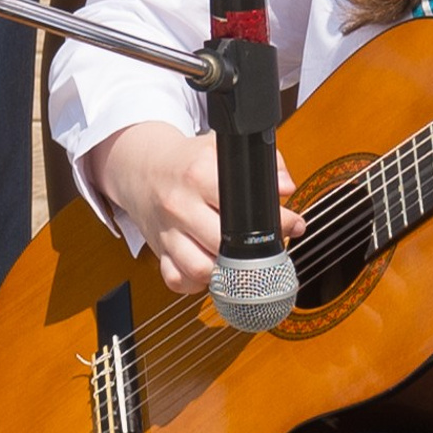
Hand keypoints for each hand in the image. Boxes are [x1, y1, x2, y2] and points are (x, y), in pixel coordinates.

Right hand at [87, 122, 305, 296]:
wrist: (141, 167)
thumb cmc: (188, 162)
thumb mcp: (223, 149)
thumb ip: (265, 163)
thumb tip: (285, 188)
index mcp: (198, 175)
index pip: (242, 207)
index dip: (275, 220)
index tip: (292, 224)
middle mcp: (180, 205)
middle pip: (223, 244)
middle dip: (253, 251)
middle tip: (266, 246)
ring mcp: (167, 231)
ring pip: (199, 268)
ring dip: (224, 273)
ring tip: (237, 261)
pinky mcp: (159, 251)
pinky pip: (177, 280)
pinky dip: (197, 283)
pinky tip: (211, 270)